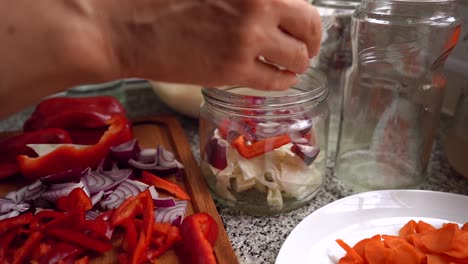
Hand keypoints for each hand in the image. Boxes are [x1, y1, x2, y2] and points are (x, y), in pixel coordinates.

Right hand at [98, 0, 321, 89]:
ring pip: (297, 57)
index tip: (300, 18)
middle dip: (312, 37)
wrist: (123, 25)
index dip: (302, 9)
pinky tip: (277, 78)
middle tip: (308, 43)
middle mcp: (259, 4)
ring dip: (298, 61)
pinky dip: (282, 81)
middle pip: (310, 25)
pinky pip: (275, 81)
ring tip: (291, 63)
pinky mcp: (233, 71)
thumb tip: (273, 1)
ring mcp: (248, 39)